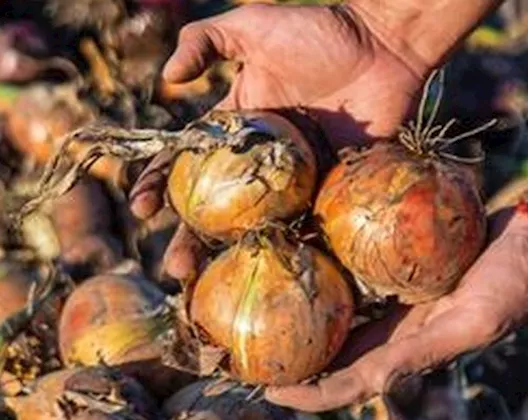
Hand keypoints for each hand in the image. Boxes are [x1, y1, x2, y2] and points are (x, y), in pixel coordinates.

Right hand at [128, 1, 430, 281]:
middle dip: (190, 240)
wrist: (385, 46)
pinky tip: (272, 280)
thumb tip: (166, 79)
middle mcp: (259, 162)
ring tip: (211, 284)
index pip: (186, 164)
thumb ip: (204, 40)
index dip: (159, 185)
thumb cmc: (319, 32)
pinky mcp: (330, 194)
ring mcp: (295, 183)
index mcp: (235, 128)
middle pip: (215, 210)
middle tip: (174, 268)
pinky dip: (289, 256)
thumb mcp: (252, 26)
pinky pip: (307, 230)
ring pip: (255, 229)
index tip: (142, 209)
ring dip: (231, 259)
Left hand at [264, 201, 527, 411]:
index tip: (263, 390)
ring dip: (302, 316)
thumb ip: (418, 355)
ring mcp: (398, 302)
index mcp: (407, 355)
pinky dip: (327, 273)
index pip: (344, 384)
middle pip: (332, 353)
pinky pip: (356, 272)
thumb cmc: (512, 288)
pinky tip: (298, 255)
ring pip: (338, 315)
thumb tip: (369, 384)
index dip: (304, 392)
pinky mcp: (402, 267)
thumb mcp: (466, 325)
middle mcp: (396, 333)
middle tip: (242, 351)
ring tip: (257, 306)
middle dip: (290, 357)